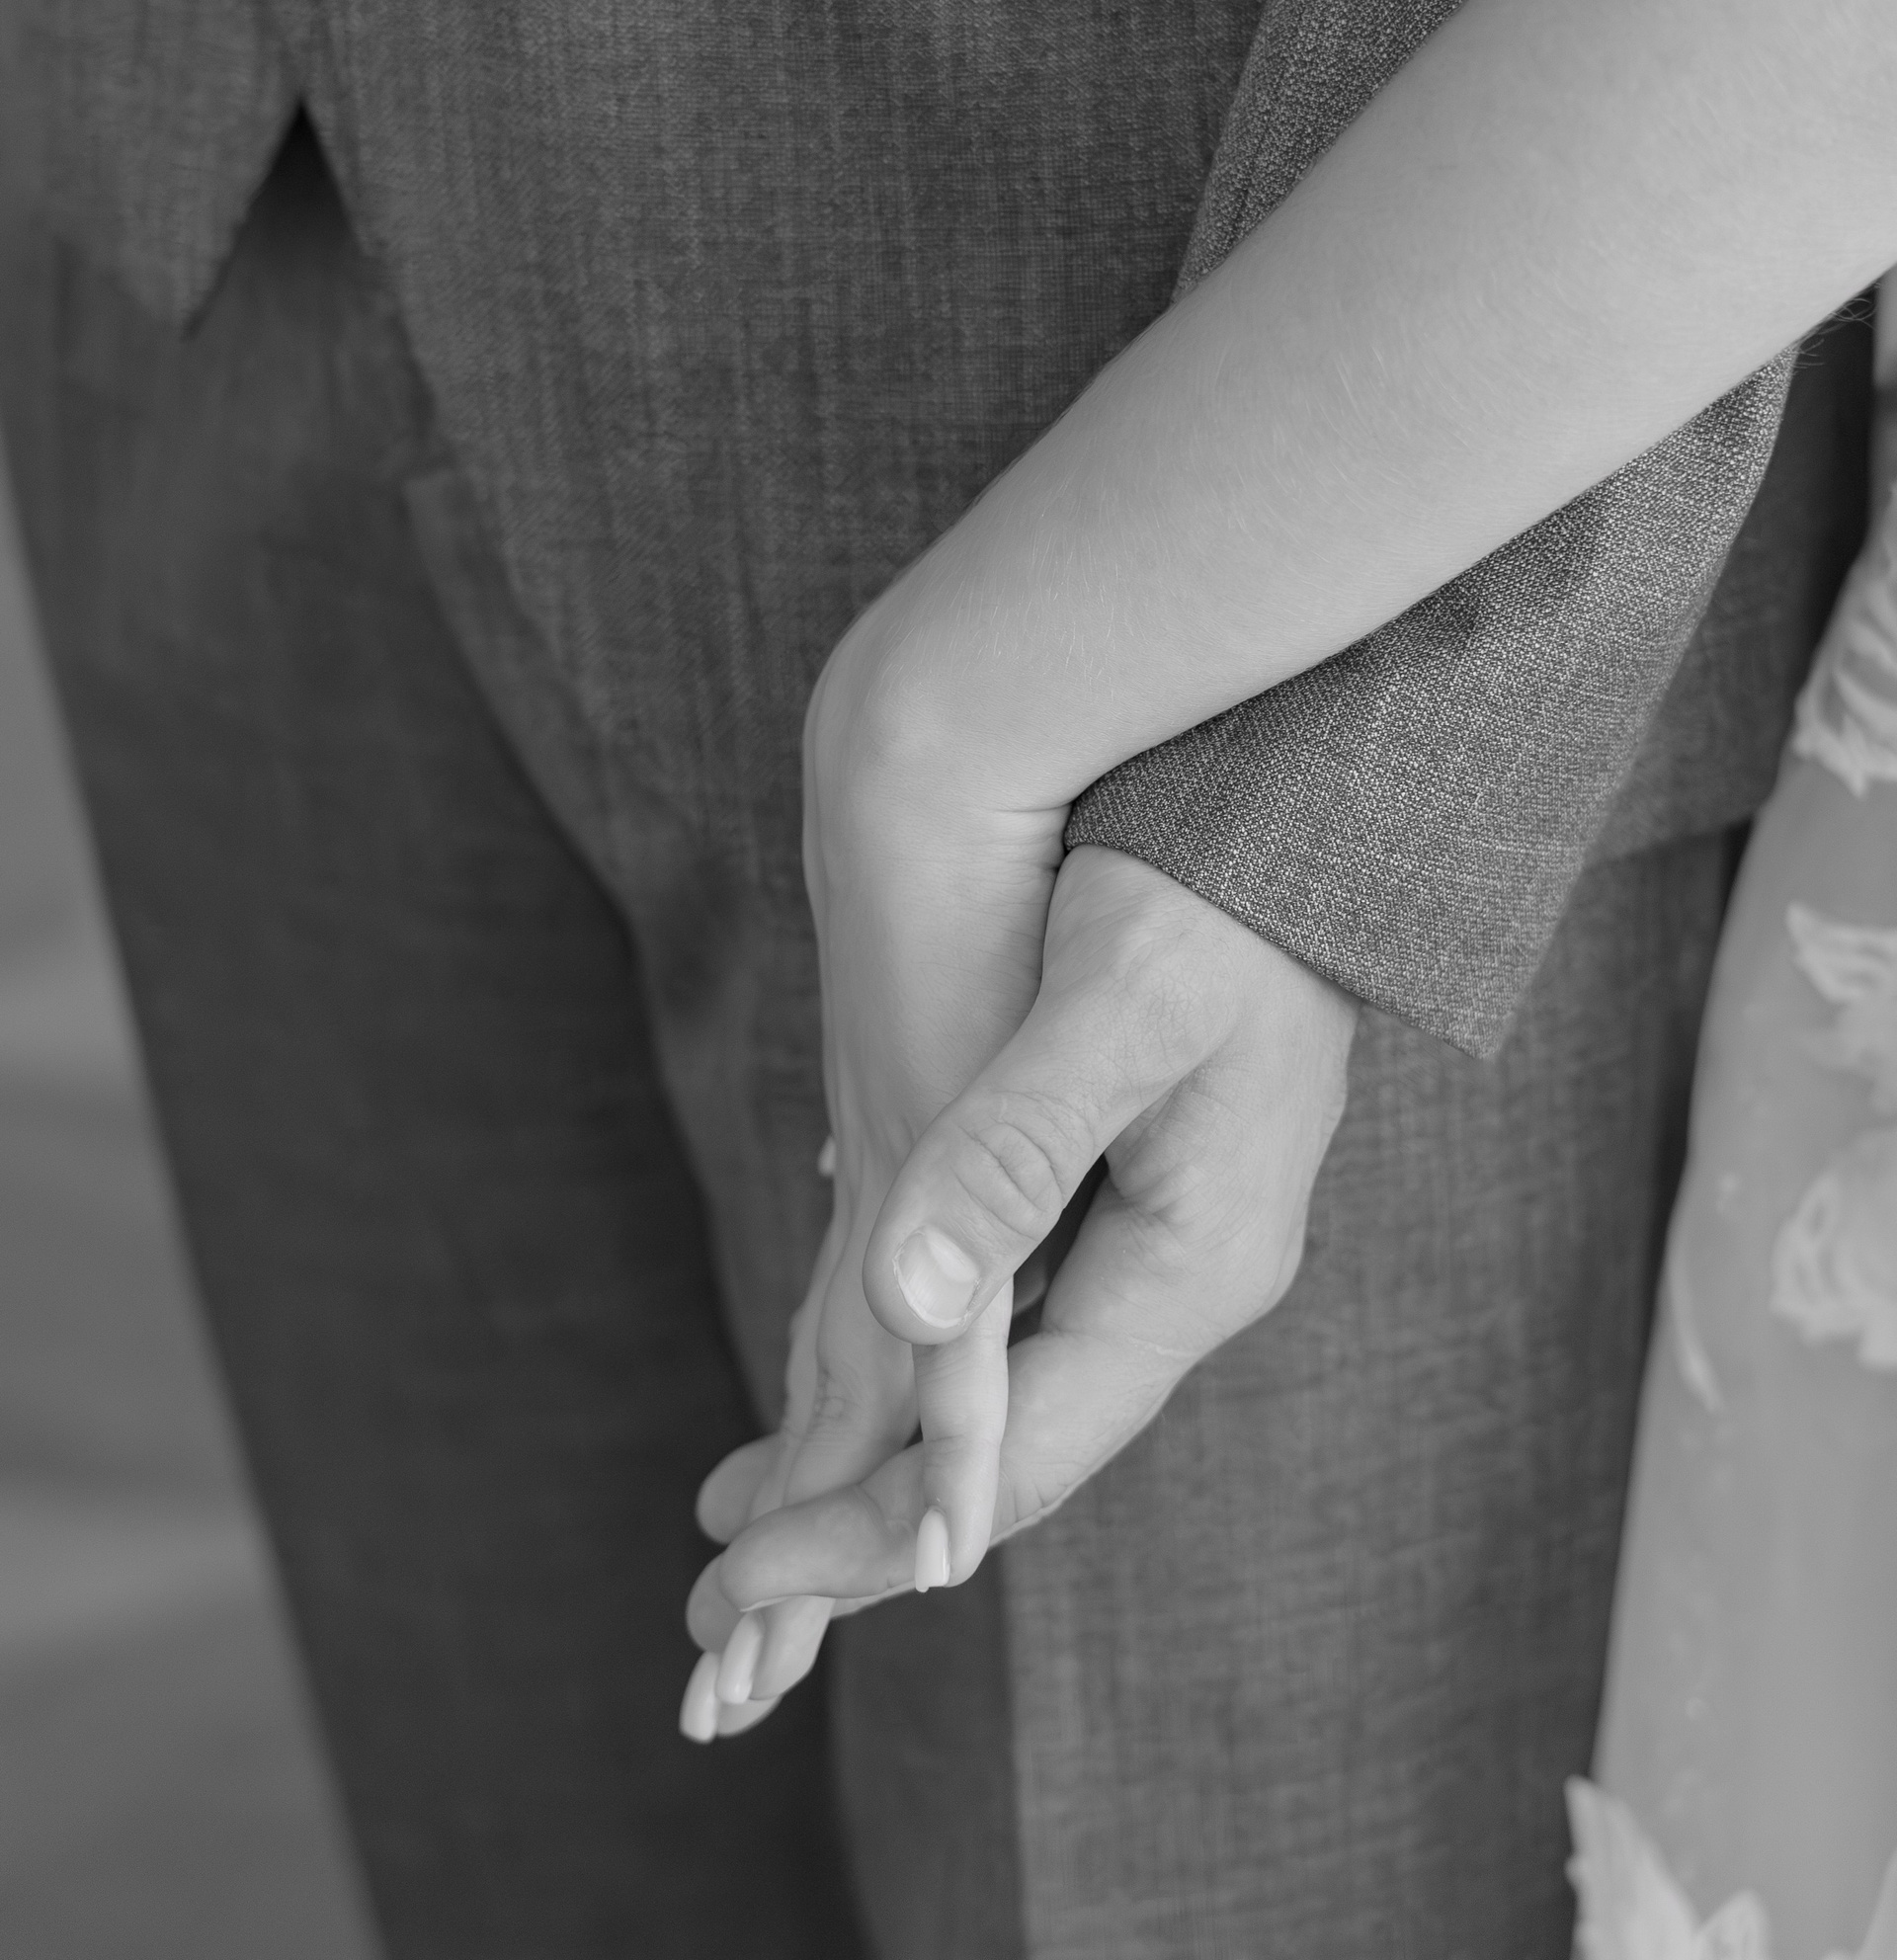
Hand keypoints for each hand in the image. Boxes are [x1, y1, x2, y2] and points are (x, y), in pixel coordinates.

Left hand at [684, 843, 1356, 1730]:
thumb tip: (905, 1309)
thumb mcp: (1118, 1005)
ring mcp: (1171, 1240)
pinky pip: (1022, 1325)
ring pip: (1015, 1397)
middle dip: (864, 1534)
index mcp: (1192, 1265)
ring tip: (755, 1515)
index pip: (1023, 1459)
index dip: (878, 1532)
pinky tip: (858, 1384)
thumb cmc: (1215, 888)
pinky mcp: (1143, 1191)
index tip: (744, 1579)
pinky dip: (926, 1384)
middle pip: (1016, 1457)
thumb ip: (1016, 1154)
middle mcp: (1188, 1280)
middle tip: (714, 1611)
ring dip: (885, 1467)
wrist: (1310, 814)